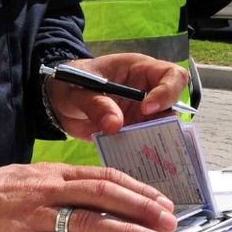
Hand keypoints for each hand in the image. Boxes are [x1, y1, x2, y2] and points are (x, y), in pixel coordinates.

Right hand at [0, 163, 177, 231]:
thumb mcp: (25, 182)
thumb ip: (57, 190)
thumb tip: (92, 203)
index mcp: (50, 174)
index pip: (104, 177)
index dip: (137, 189)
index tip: (161, 201)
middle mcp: (47, 190)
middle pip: (105, 195)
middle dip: (142, 208)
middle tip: (169, 221)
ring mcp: (33, 215)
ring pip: (89, 220)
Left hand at [45, 53, 188, 139]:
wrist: (57, 102)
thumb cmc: (70, 84)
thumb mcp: (77, 90)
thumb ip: (94, 104)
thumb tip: (115, 125)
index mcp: (139, 70)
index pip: (171, 75)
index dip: (167, 91)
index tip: (147, 108)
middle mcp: (147, 92)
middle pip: (174, 105)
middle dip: (165, 121)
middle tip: (146, 133)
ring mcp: (142, 114)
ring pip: (163, 128)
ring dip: (155, 140)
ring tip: (141, 152)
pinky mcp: (134, 132)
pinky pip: (146, 143)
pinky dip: (142, 152)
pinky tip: (134, 161)